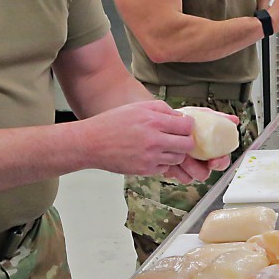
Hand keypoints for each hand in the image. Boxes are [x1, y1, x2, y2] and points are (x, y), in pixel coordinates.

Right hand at [82, 101, 200, 177]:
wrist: (91, 143)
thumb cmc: (112, 123)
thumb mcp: (138, 107)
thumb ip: (162, 109)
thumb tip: (180, 117)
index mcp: (154, 121)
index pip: (187, 126)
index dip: (187, 126)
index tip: (183, 126)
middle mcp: (154, 140)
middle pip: (188, 145)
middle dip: (185, 141)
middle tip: (177, 138)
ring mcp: (150, 157)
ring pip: (178, 158)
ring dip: (175, 153)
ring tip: (162, 146)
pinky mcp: (144, 170)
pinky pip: (165, 168)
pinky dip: (162, 163)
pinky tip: (152, 155)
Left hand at [162, 112, 243, 181]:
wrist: (164, 121)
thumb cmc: (184, 120)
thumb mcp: (202, 115)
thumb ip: (219, 119)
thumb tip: (234, 120)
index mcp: (211, 151)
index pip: (222, 162)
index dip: (220, 163)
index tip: (213, 160)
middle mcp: (200, 162)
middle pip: (204, 174)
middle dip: (197, 167)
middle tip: (189, 156)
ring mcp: (187, 167)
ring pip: (190, 178)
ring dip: (184, 168)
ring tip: (179, 155)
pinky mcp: (174, 170)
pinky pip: (176, 177)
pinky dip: (173, 169)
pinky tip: (170, 158)